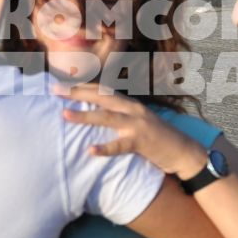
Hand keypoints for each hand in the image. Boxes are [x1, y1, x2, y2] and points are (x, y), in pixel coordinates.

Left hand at [57, 83, 207, 176]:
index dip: (81, 87)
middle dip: (77, 93)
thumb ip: (120, 117)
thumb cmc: (157, 139)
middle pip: (101, 97)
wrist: (183, 152)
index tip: (61, 85)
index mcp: (130, 104)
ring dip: (84, 116)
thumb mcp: (138, 122)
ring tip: (64, 115)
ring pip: (107, 117)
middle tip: (55, 91)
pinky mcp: (142, 142)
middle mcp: (133, 110)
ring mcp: (137, 125)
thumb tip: (97, 116)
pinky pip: (120, 145)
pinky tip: (91, 150)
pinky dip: (105, 148)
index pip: (102, 91)